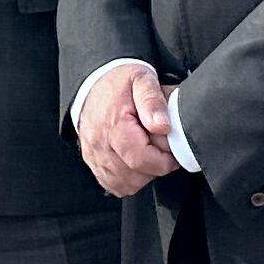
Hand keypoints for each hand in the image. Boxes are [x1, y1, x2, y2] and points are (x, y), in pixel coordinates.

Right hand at [75, 61, 181, 199]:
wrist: (92, 82)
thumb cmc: (118, 83)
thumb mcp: (141, 79)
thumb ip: (153, 101)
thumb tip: (162, 126)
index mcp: (114, 125)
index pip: (140, 159)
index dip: (162, 161)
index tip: (172, 154)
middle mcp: (100, 143)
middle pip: (134, 176)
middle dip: (154, 168)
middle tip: (160, 150)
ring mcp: (94, 155)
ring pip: (124, 184)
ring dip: (142, 175)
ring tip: (148, 154)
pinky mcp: (92, 162)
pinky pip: (112, 184)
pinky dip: (128, 179)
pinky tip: (134, 162)